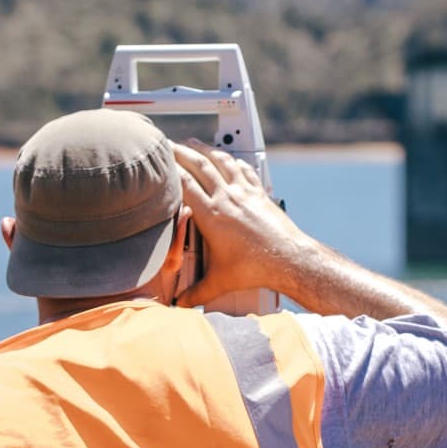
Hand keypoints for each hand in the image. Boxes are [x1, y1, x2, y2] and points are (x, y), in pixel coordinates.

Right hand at [170, 141, 313, 307]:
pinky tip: (231, 159)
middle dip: (181, 151)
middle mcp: (228, 198)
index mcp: (212, 215)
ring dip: (206, 150)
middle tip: (168, 143)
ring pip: (222, 162)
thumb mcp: (220, 281)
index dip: (168, 168)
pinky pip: (244, 170)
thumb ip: (197, 293)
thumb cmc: (257, 268)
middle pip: (199, 165)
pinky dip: (233, 161)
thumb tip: (181, 304)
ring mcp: (245, 193)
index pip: (184, 183)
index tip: (157, 160)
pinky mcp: (260, 194)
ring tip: (195, 143)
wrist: (289, 260)